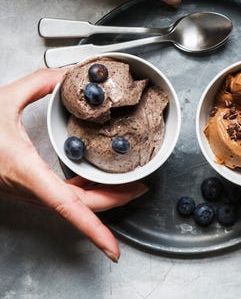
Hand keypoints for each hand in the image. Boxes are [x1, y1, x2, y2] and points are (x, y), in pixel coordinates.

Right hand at [0, 69, 147, 261]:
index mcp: (26, 170)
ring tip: (128, 184)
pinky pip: (64, 196)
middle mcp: (30, 188)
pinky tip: (96, 181)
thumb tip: (66, 76)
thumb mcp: (3, 100)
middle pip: (81, 207)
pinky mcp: (30, 187)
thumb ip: (38, 84)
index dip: (94, 229)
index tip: (113, 249)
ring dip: (103, 197)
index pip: (67, 206)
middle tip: (140, 187)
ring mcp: (30, 191)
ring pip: (74, 204)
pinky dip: (85, 191)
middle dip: (115, 201)